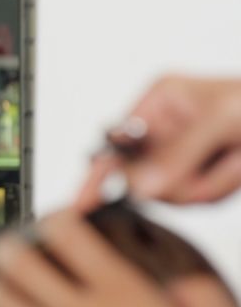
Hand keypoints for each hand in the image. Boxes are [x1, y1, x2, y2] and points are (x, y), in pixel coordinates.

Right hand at [76, 75, 240, 208]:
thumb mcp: (221, 121)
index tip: (82, 205)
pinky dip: (222, 188)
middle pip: (143, 176)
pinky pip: (198, 199)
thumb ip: (177, 154)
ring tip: (236, 160)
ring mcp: (184, 155)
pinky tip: (238, 167)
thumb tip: (140, 186)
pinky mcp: (204, 175)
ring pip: (172, 192)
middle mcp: (166, 128)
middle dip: (181, 178)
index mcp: (160, 101)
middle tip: (215, 166)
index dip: (98, 174)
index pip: (114, 143)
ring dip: (210, 184)